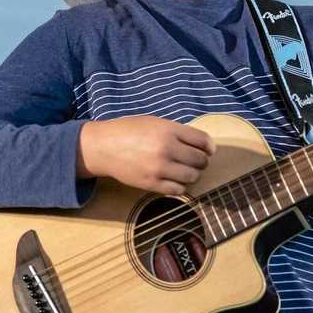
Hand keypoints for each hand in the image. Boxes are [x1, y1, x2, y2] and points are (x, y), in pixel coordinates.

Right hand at [76, 116, 215, 194]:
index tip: (208, 150)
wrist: (103, 147)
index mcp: (168, 130)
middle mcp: (166, 148)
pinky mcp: (151, 183)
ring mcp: (159, 168)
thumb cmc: (128, 131)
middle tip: (196, 161)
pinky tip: (174, 180)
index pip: (203, 141)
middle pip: (200, 160)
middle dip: (202, 161)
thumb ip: (176, 131)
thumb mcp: (154, 122)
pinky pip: (178, 190)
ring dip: (192, 175)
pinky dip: (180, 186)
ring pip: (192, 176)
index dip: (209, 147)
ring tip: (185, 171)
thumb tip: (201, 144)